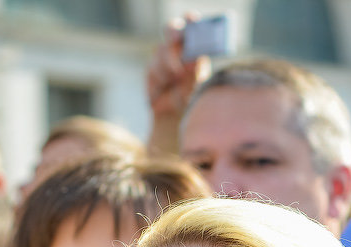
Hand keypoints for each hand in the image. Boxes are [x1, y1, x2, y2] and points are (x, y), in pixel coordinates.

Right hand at [145, 14, 209, 153]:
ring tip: (176, 81)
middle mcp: (178, 49)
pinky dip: (160, 79)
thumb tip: (194, 61)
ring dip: (168, 66)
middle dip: (174, 33)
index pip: (192, 25)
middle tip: (178, 41)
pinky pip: (153, 69)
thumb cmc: (193, 102)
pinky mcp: (151, 71)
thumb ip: (196, 73)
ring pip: (161, 51)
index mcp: (195, 47)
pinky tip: (164, 89)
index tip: (192, 20)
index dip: (190, 20)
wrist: (175, 122)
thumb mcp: (199, 87)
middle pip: (171, 30)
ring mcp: (163, 58)